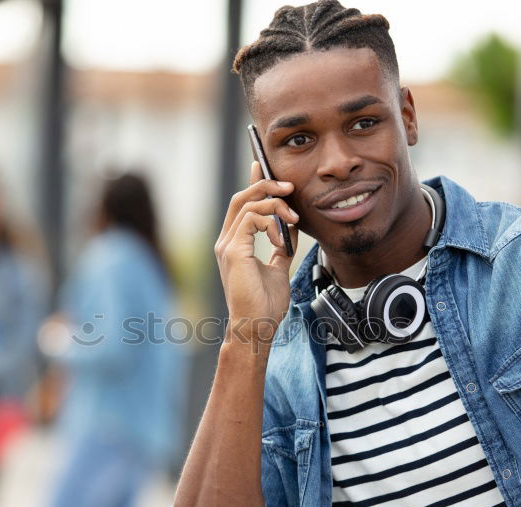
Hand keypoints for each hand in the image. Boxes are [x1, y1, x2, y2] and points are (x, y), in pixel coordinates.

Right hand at [214, 161, 300, 346]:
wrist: (257, 326)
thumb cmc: (265, 304)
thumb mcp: (279, 268)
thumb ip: (281, 247)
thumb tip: (291, 228)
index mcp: (235, 244)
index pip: (242, 205)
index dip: (253, 183)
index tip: (263, 166)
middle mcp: (226, 241)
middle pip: (242, 198)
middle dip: (266, 185)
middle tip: (289, 186)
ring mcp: (227, 245)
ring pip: (248, 204)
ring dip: (275, 204)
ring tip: (294, 217)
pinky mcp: (234, 251)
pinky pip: (252, 219)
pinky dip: (271, 222)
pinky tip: (282, 238)